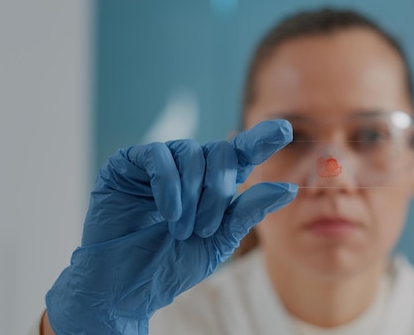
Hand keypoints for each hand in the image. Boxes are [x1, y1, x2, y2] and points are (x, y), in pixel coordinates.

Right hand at [45, 120, 296, 334]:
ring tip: (182, 228)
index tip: (285, 129)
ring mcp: (159, 163)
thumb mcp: (220, 239)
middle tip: (206, 227)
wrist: (126, 285)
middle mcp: (190, 168)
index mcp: (214, 184)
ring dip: (192, 195)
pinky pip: (158, 156)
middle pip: (221, 152)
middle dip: (219, 190)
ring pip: (192, 153)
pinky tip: (168, 212)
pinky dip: (168, 185)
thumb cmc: (173, 262)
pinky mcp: (128, 163)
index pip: (242, 153)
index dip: (263, 139)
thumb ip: (249, 211)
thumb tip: (288, 189)